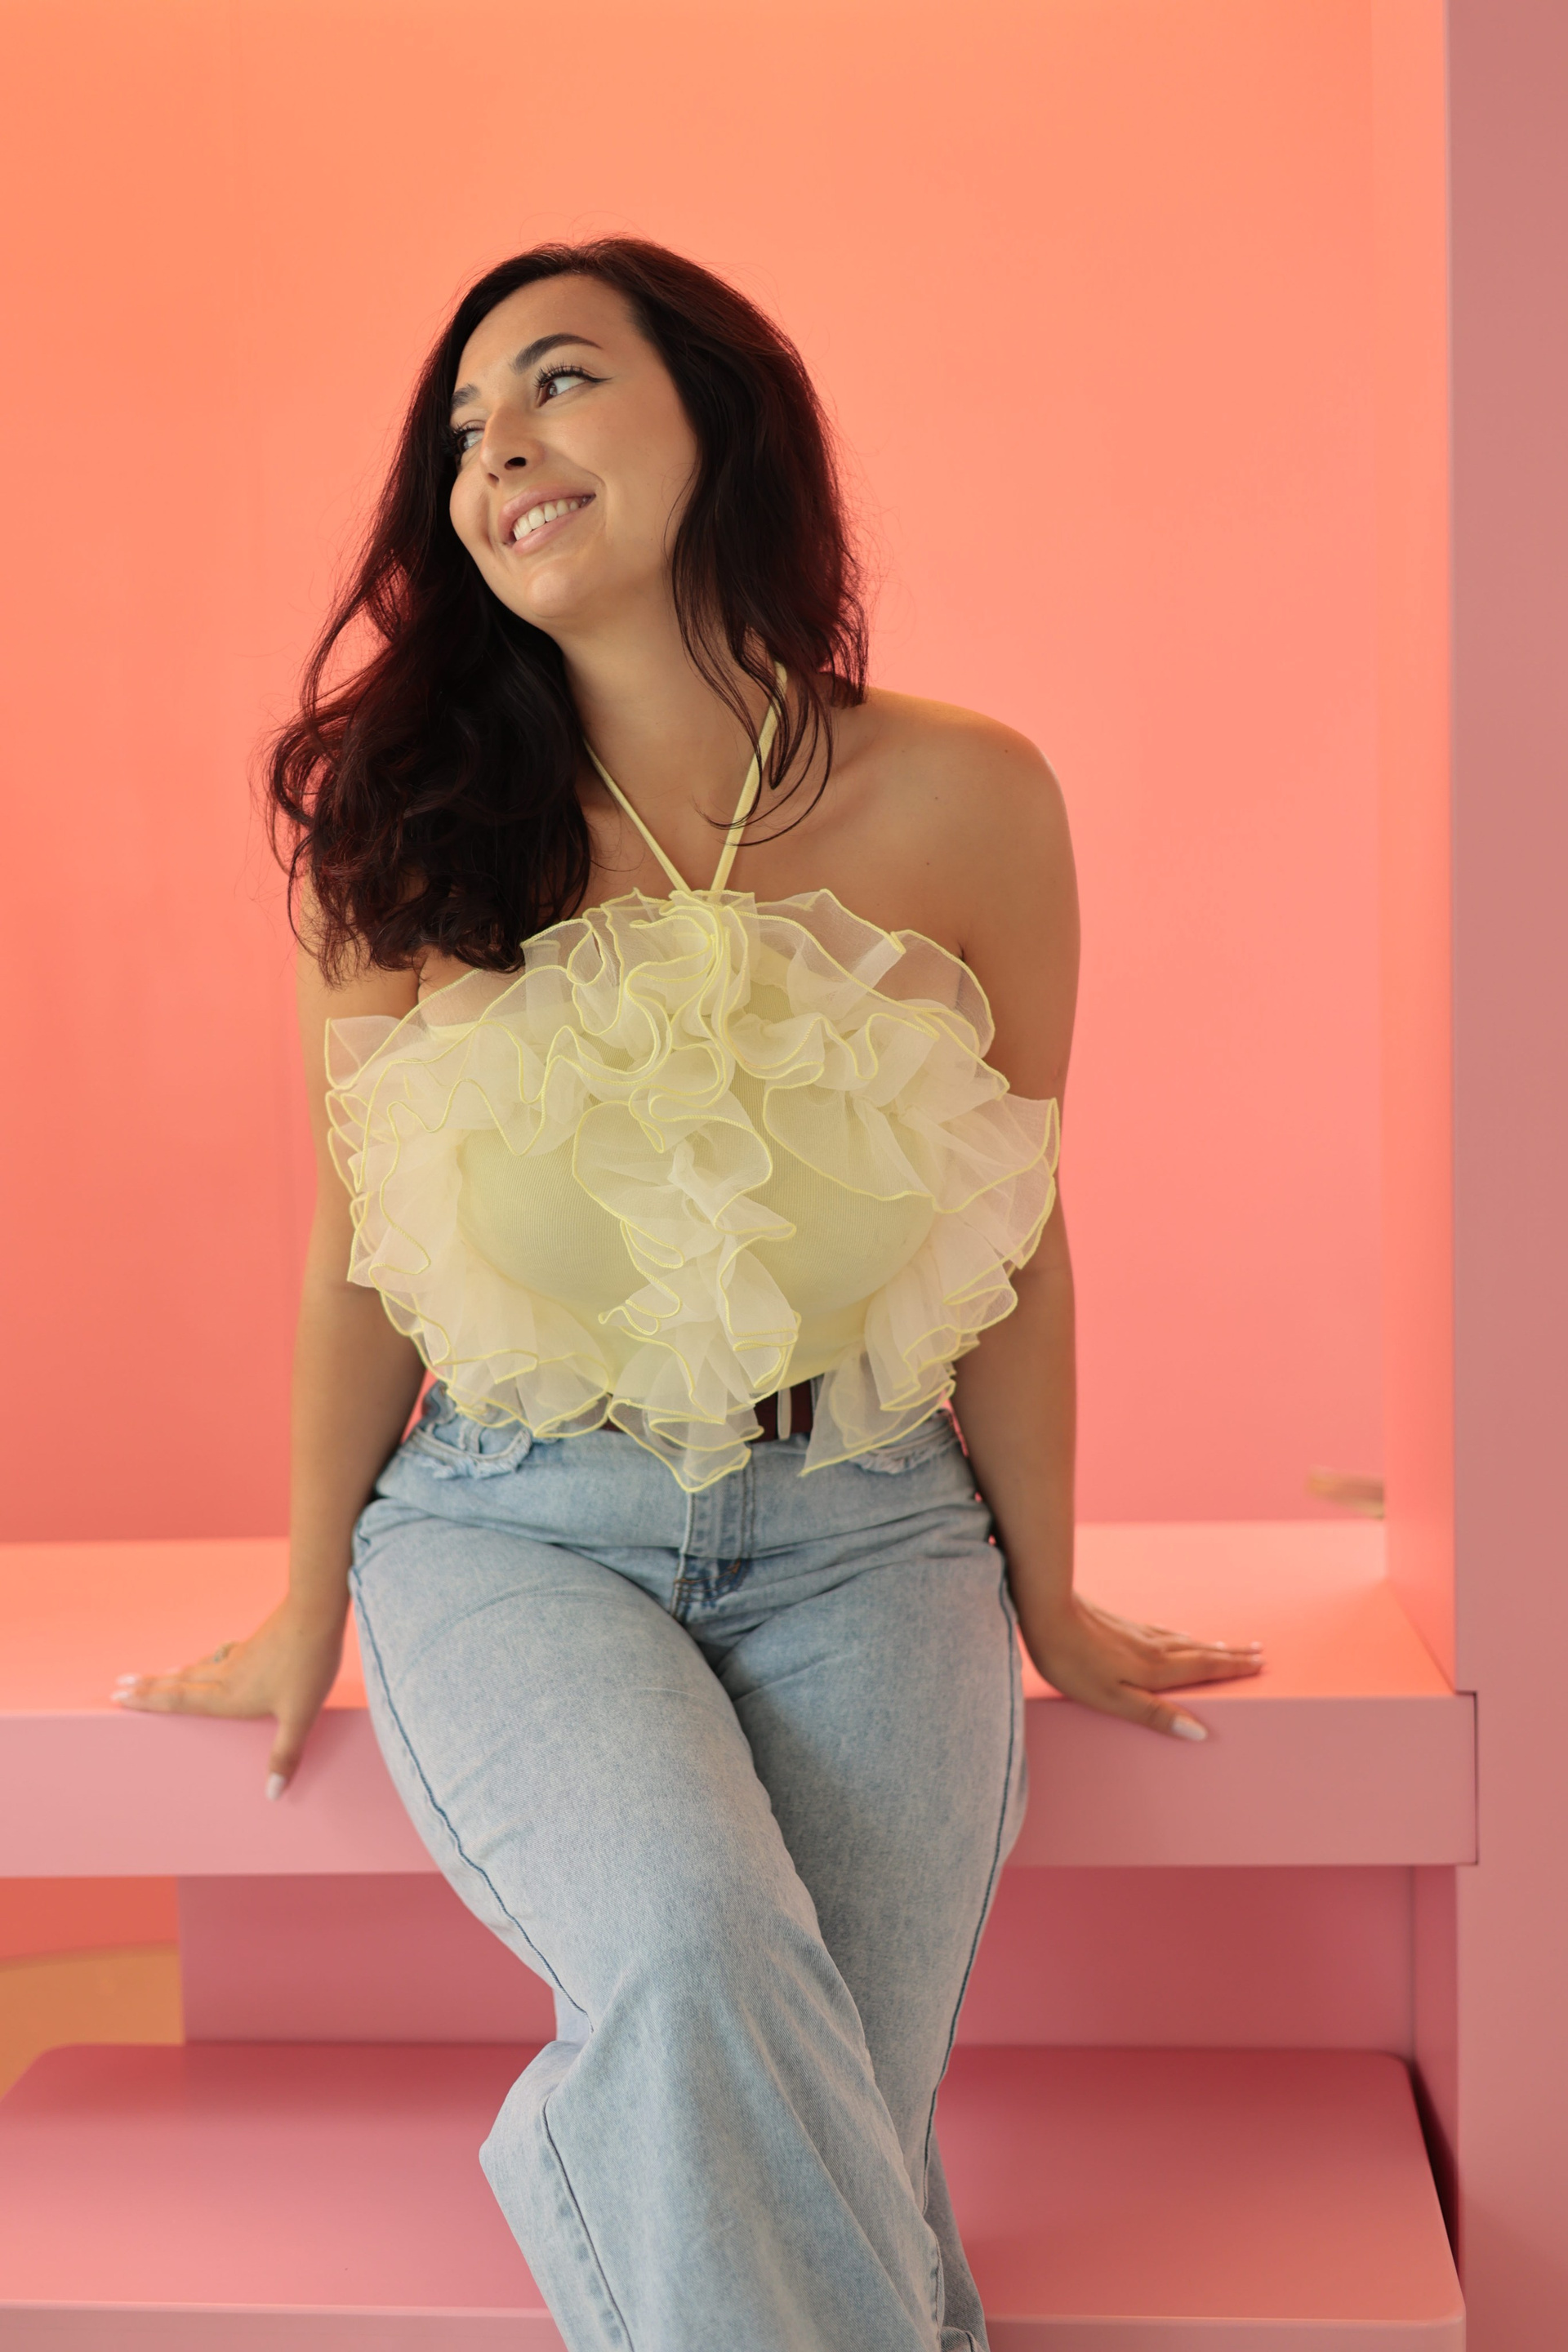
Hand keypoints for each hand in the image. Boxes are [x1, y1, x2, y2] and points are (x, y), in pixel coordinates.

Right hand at [112, 1597, 346, 1796]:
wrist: (316, 1611)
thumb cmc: (309, 1665)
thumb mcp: (300, 1716)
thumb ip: (284, 1754)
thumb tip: (271, 1794)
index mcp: (230, 1696)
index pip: (179, 1700)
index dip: (149, 1701)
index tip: (119, 1696)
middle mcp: (227, 1676)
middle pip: (179, 1682)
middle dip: (148, 1686)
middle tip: (119, 1684)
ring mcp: (239, 1657)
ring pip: (196, 1668)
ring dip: (171, 1674)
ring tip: (154, 1676)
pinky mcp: (254, 1644)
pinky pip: (218, 1657)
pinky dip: (203, 1662)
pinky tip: (211, 1658)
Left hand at [1019, 1590, 1262, 1738]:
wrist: (1045, 1612)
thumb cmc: (1073, 1663)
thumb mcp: (1112, 1699)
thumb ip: (1155, 1715)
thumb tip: (1199, 1732)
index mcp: (1155, 1670)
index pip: (1205, 1668)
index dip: (1234, 1667)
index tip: (1260, 1664)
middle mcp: (1153, 1648)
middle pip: (1202, 1651)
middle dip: (1232, 1654)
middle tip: (1259, 1651)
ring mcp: (1137, 1634)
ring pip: (1184, 1640)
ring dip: (1211, 1645)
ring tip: (1230, 1647)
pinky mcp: (1121, 1625)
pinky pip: (1164, 1633)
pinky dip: (1183, 1637)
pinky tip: (1179, 1636)